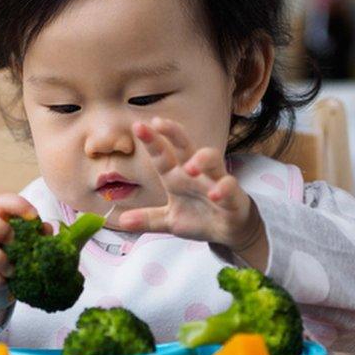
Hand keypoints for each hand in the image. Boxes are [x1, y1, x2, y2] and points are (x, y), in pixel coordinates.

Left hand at [118, 117, 262, 252]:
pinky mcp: (233, 196)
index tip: (138, 126)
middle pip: (186, 146)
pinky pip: (230, 187)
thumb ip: (148, 219)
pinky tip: (215, 194)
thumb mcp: (170, 221)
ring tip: (190, 168)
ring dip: (202, 159)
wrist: (230, 230)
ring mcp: (215, 181)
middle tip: (159, 123)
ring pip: (212, 159)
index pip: (162, 155)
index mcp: (177, 177)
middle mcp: (196, 174)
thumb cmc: (200, 218)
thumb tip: (121, 221)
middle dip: (174, 133)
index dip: (152, 141)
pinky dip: (223, 189)